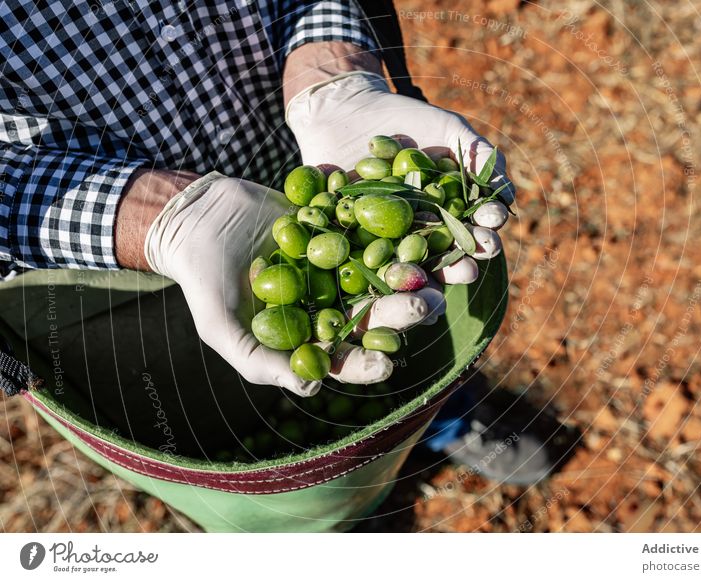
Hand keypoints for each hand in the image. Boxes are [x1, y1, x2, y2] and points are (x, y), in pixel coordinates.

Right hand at [135, 172, 427, 395]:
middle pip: (374, 313)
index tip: (386, 365)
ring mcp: (340, 264)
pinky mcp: (341, 226)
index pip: (345, 357)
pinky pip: (371, 227)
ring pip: (383, 272)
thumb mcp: (224, 329)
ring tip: (442, 269)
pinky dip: (395, 226)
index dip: (366, 363)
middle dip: (402, 312)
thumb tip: (309, 388)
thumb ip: (261, 362)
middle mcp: (333, 302)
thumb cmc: (205, 282)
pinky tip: (418, 224)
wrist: (197, 219)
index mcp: (311, 335)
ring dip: (411, 271)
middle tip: (428, 306)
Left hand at [285, 69, 511, 295]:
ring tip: (433, 289)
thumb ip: (478, 155)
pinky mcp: (356, 243)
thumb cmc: (405, 119)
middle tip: (471, 268)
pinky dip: (378, 273)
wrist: (348, 111)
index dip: (486, 224)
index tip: (493, 221)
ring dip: (424, 278)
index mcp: (452, 209)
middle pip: (446, 251)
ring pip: (410, 264)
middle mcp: (425, 229)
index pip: (475, 221)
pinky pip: (368, 261)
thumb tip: (509, 195)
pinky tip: (388, 282)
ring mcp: (391, 239)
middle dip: (461, 263)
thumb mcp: (447, 129)